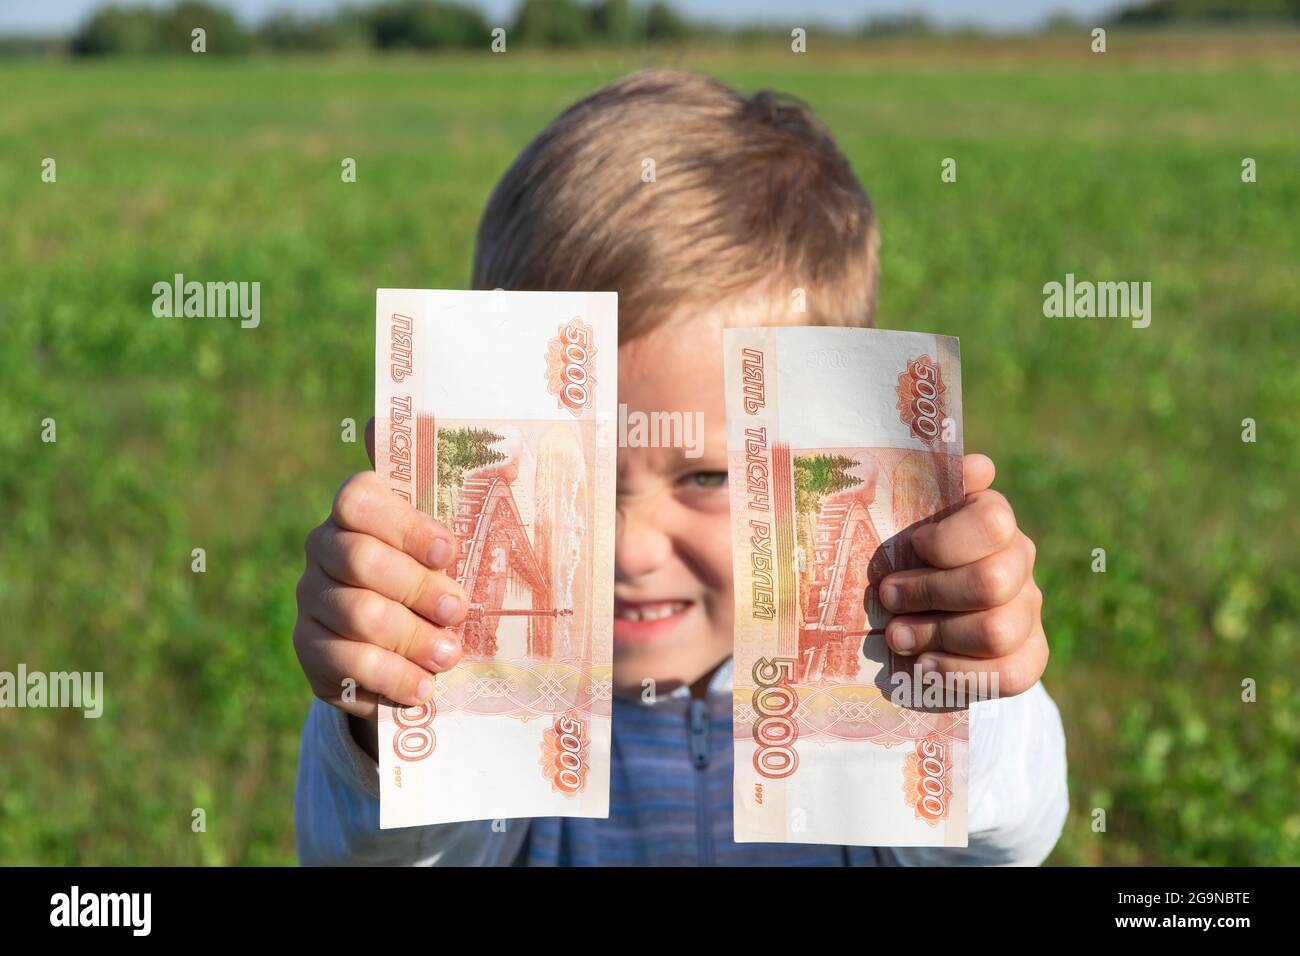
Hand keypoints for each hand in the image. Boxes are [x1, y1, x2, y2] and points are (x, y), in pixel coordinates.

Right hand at [292, 418, 468, 726]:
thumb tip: (409, 412)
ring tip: (450, 656)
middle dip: (417, 588)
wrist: (403, 641)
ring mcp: (312, 601)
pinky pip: (345, 667)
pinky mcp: (311, 653)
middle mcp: (323, 549)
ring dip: (410, 639)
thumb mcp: (446, 532)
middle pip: (360, 561)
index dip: (403, 523)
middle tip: (459, 611)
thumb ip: (439, 481)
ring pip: (356, 616)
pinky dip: (392, 680)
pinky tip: (424, 689)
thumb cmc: (433, 572)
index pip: (357, 498)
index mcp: (356, 511)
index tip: (449, 549)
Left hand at [879, 453, 1046, 698]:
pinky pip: (1009, 674)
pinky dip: (957, 673)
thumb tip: (980, 465)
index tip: (912, 547)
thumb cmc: (906, 557)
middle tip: (886, 598)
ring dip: (934, 635)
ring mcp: (1028, 611)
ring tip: (895, 636)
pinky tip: (924, 665)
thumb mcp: (907, 519)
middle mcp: (1019, 561)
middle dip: (928, 593)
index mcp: (993, 520)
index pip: (993, 522)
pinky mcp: (1029, 657)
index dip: (947, 539)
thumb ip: (932, 485)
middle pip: (991, 583)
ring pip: (995, 631)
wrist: (923, 614)